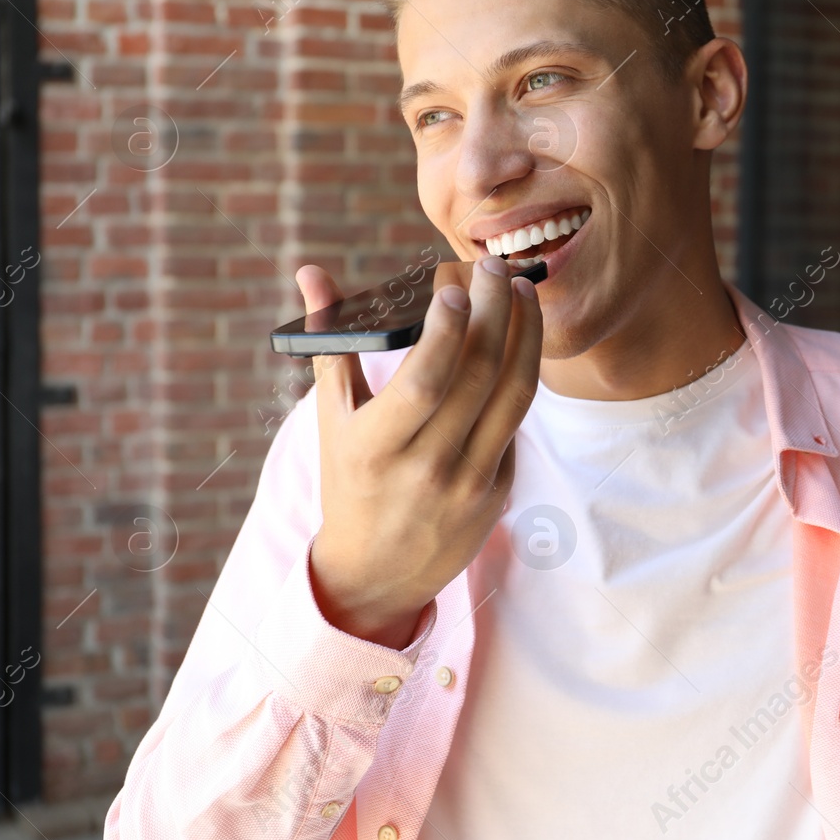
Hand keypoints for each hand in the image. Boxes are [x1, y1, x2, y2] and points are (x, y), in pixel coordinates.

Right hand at [297, 258, 542, 648]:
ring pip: (513, 394)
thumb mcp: (332, 419)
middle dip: (494, 310)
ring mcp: (470, 482)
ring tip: (522, 289)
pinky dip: (522, 372)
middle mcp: (427, 467)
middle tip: (495, 266)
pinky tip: (521, 337)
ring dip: (526, 334)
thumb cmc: (350, 481)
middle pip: (478, 375)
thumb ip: (330, 342)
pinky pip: (516, 421)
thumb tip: (312, 272)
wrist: (379, 572)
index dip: (446, 330)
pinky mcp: (500, 491)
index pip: (425, 381)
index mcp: (377, 447)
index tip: (453, 285)